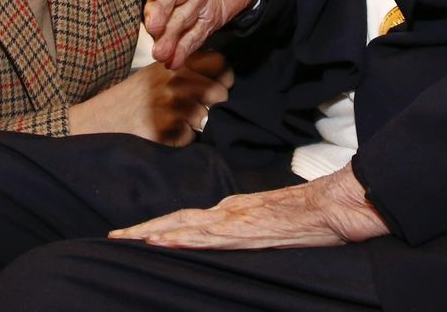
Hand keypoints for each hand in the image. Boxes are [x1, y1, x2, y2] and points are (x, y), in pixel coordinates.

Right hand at [67, 51, 231, 145]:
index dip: (223, 77)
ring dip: (195, 125)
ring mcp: (169, 105)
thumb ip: (187, 70)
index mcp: (174, 63)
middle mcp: (174, 80)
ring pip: (207, 118)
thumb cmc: (133, 98)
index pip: (220, 63)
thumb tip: (224, 76)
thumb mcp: (157, 73)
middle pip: (220, 94)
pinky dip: (180, 140)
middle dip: (214, 106)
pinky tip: (164, 134)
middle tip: (197, 110)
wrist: (100, 121)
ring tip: (175, 122)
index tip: (218, 85)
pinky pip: (190, 139)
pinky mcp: (163, 130)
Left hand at [110, 165, 388, 248]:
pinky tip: (163, 241)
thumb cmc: (309, 217)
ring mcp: (235, 220)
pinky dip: (182, 237)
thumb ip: (249, 232)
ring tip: (125, 238)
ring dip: (153, 232)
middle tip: (113, 236)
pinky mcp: (246, 230)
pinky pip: (208, 236)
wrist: (334, 205)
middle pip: (177, 218)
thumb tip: (230, 242)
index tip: (135, 234)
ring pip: (185, 226)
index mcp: (232, 211)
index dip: (160, 225)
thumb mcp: (271, 226)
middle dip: (143, 228)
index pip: (186, 219)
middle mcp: (227, 211)